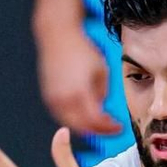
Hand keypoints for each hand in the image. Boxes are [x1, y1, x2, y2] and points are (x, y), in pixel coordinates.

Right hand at [36, 22, 120, 137]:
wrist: (57, 35)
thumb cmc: (81, 50)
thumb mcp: (101, 71)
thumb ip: (102, 93)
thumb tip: (99, 108)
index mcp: (80, 93)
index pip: (96, 121)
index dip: (109, 128)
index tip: (119, 127)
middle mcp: (64, 99)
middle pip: (83, 128)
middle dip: (99, 130)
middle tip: (110, 127)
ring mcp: (53, 99)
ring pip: (71, 124)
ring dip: (86, 126)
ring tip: (99, 122)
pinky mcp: (48, 96)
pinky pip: (62, 115)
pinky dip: (74, 119)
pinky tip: (85, 115)